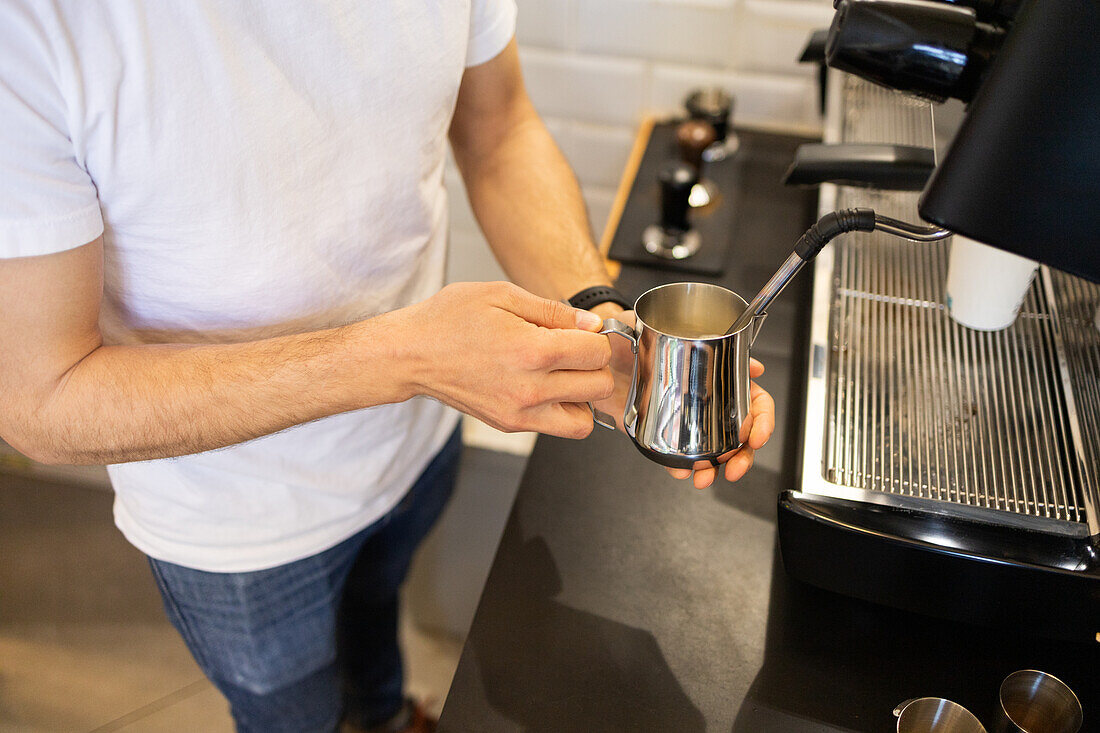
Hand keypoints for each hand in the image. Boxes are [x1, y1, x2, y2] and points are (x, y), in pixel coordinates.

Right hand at [398, 282, 612, 437]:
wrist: (410, 354)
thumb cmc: (448, 320)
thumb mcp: (502, 294)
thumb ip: (553, 311)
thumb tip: (591, 324)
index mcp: (532, 350)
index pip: (597, 352)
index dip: (596, 337)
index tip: (583, 332)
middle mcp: (529, 388)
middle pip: (599, 386)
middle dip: (594, 365)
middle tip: (575, 352)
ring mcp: (520, 413)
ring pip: (585, 420)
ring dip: (583, 396)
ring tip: (564, 375)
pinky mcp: (510, 425)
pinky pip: (558, 428)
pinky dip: (562, 410)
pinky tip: (545, 387)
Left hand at [588, 303, 773, 488]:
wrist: (601, 352)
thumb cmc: (638, 335)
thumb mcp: (675, 329)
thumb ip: (719, 344)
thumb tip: (755, 365)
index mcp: (720, 376)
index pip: (754, 402)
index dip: (762, 421)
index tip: (757, 437)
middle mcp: (707, 400)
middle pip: (739, 434)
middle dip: (741, 456)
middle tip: (735, 467)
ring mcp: (685, 418)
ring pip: (712, 451)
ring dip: (714, 468)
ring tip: (705, 477)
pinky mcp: (660, 430)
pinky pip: (676, 455)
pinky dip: (680, 468)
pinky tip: (679, 472)